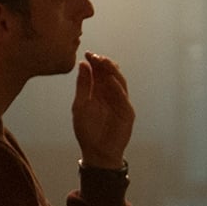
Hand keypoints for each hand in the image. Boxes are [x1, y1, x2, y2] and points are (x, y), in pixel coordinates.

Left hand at [72, 52, 133, 167]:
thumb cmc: (87, 130)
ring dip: (112, 72)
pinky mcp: (127, 113)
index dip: (95, 62)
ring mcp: (121, 103)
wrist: (97, 152)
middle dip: (104, 64)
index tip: (87, 53)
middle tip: (96, 56)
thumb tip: (83, 64)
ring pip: (120, 83)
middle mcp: (112, 95)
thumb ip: (83, 85)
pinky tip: (110, 80)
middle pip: (111, 75)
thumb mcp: (79, 105)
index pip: (100, 73)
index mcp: (99, 92)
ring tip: (103, 62)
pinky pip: (123, 98)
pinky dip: (117, 88)